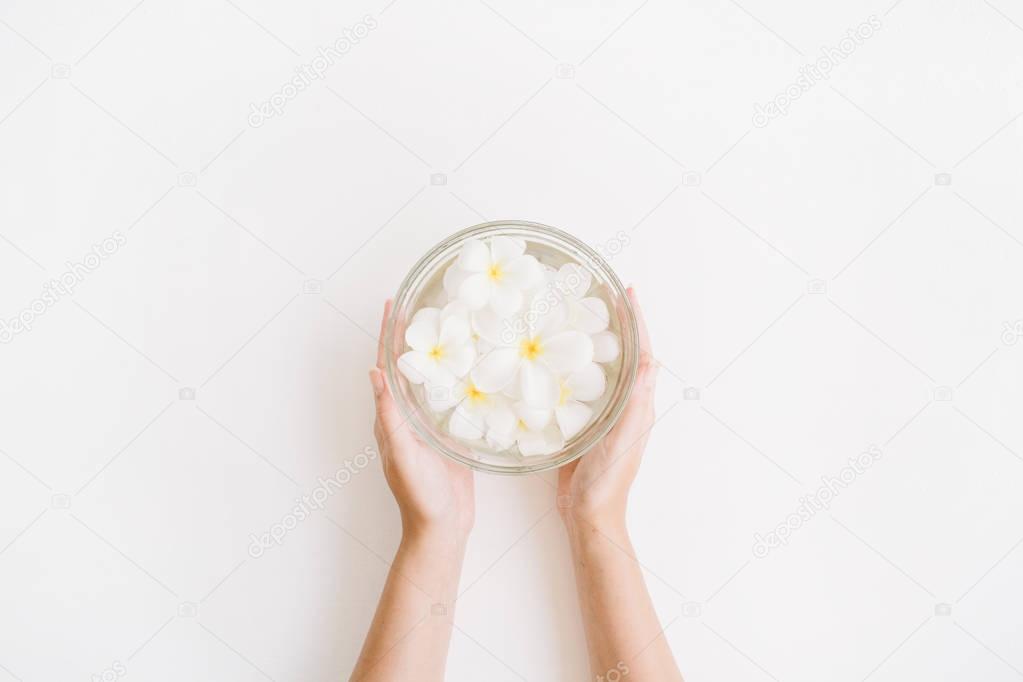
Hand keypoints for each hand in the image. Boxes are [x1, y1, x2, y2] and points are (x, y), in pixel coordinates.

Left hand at [369, 300, 474, 541]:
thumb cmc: (419, 496)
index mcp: (391, 417)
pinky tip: (475, 365)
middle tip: (425, 302)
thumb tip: (374, 373)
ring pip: (431, 378)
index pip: (387, 365)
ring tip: (451, 323)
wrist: (442, 529)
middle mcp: (408, 416)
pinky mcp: (450, 434)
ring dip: (437, 351)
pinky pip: (453, 397)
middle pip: (408, 365)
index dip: (389, 334)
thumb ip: (390, 416)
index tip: (394, 302)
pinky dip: (460, 377)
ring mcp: (430, 424)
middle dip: (413, 334)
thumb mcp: (403, 453)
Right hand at [557, 288, 656, 531]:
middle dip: (617, 323)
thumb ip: (637, 400)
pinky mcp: (582, 425)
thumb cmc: (608, 479)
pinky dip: (572, 368)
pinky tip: (553, 361)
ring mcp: (603, 415)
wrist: (588, 515)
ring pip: (601, 368)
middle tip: (600, 295)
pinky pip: (578, 388)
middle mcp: (624, 405)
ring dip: (594, 342)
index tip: (628, 291)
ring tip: (577, 316)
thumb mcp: (625, 435)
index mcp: (638, 404)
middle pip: (623, 354)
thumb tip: (651, 358)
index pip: (642, 352)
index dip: (637, 321)